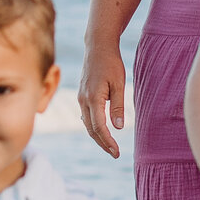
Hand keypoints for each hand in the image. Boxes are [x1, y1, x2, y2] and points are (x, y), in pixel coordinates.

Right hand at [78, 40, 128, 158]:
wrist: (97, 46)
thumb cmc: (111, 63)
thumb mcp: (119, 83)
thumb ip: (117, 106)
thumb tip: (118, 127)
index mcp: (93, 98)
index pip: (99, 127)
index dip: (108, 142)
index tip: (117, 152)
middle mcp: (83, 100)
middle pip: (91, 129)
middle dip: (103, 143)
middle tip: (115, 154)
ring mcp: (80, 97)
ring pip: (87, 123)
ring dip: (97, 136)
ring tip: (110, 146)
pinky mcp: (81, 95)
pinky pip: (85, 116)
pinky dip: (92, 126)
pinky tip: (100, 131)